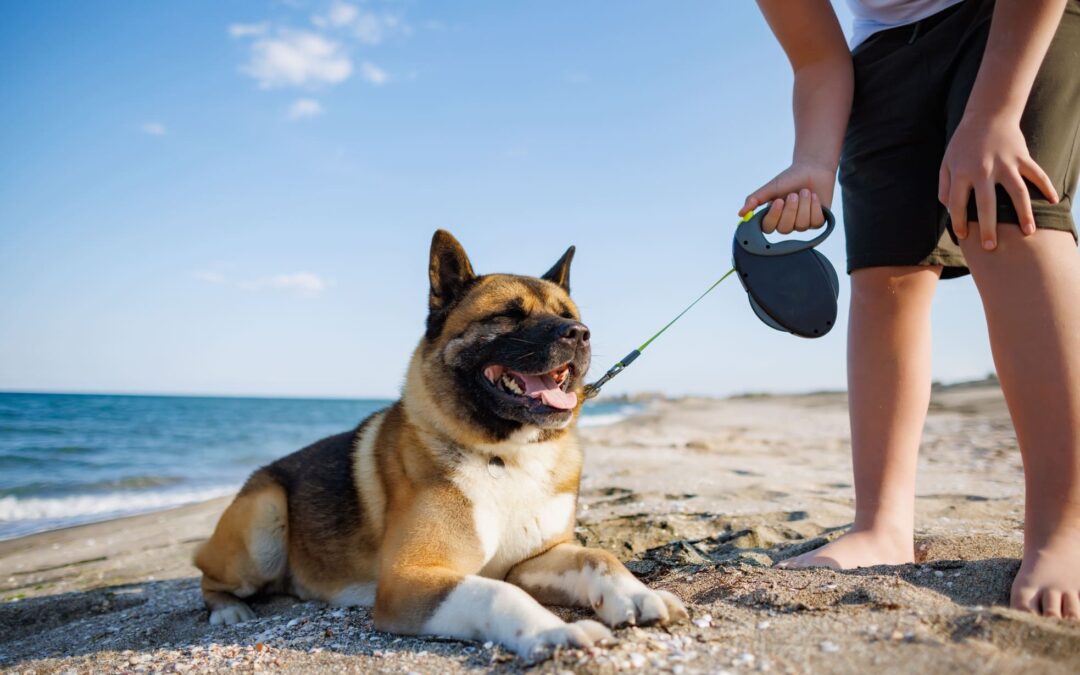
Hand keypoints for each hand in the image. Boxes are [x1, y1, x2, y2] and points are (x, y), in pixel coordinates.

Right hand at [740, 161, 835, 233]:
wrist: (812, 169)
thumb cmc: (789, 178)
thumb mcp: (770, 188)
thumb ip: (755, 199)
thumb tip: (740, 213)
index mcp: (773, 216)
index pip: (768, 227)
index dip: (773, 216)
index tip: (778, 201)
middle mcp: (786, 223)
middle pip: (785, 229)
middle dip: (791, 210)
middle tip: (794, 194)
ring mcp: (802, 224)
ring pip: (801, 225)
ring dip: (804, 205)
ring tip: (806, 191)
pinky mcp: (817, 222)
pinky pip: (815, 221)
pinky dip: (815, 206)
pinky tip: (814, 196)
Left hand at [939, 112, 1058, 249]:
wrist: (987, 114)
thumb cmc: (963, 144)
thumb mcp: (946, 163)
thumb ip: (944, 187)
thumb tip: (949, 210)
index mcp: (962, 172)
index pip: (957, 204)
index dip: (959, 221)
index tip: (964, 236)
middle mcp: (983, 170)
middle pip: (986, 204)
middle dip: (988, 227)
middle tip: (991, 247)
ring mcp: (1005, 163)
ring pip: (1017, 192)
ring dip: (1023, 213)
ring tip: (1028, 232)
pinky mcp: (1022, 157)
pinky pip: (1037, 174)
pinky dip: (1046, 187)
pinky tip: (1053, 202)